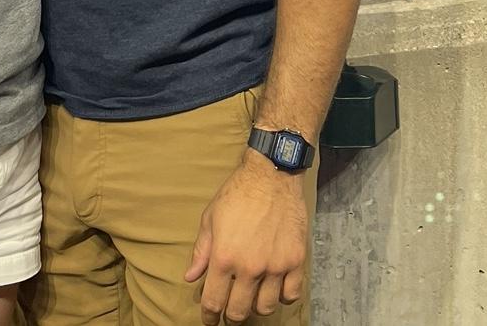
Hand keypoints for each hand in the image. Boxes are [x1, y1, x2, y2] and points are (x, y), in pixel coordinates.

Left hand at [185, 154, 307, 322]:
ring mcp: (275, 266)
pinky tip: (275, 288)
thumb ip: (202, 251)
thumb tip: (192, 277)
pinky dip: (282, 297)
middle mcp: (250, 267)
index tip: (210, 320)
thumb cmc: (238, 193)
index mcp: (224, 257)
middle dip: (231, 316)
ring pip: (265, 307)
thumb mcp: (211, 218)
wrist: (272, 174)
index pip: (214, 302)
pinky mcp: (295, 260)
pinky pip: (291, 294)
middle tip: (230, 311)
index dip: (209, 316)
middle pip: (239, 311)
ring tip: (252, 297)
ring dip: (256, 307)